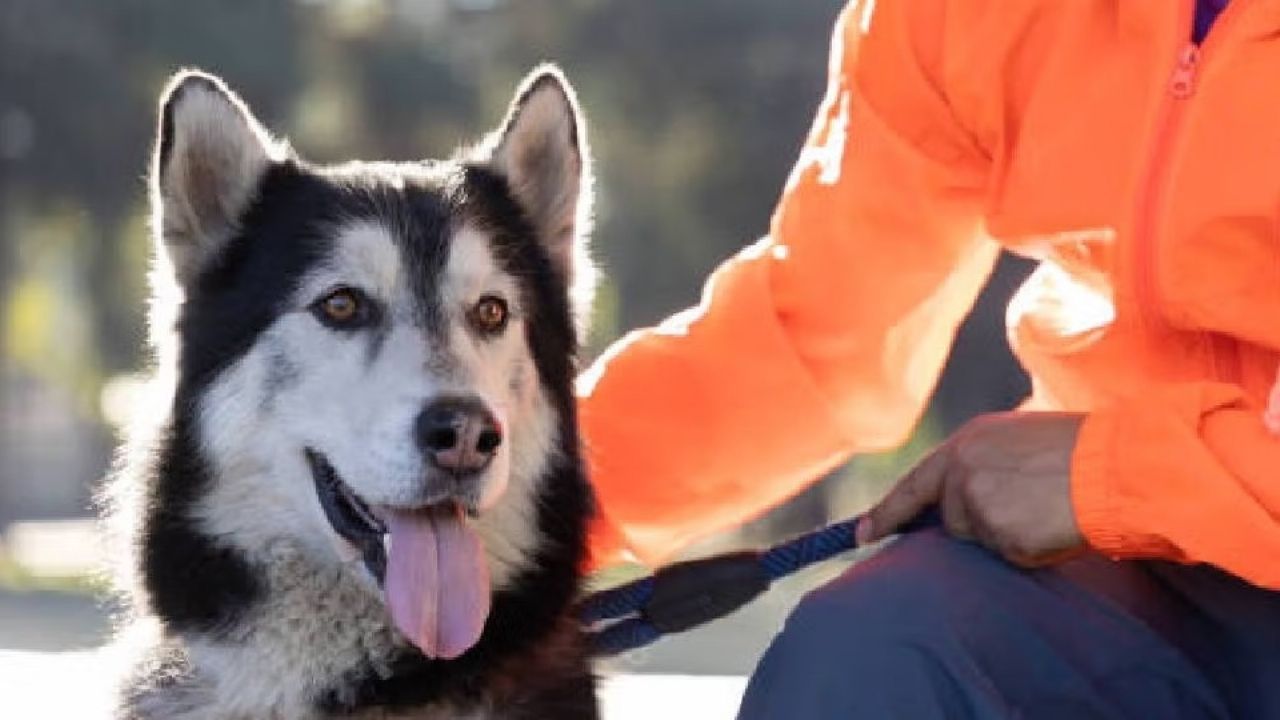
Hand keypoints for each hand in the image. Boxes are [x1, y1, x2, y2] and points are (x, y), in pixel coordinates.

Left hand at [857, 412, 1086, 566]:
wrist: (1116, 465)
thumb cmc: (1080, 451)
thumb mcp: (1020, 440)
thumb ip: (984, 464)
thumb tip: (960, 496)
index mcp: (967, 442)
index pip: (914, 483)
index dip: (887, 512)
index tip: (861, 534)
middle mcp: (962, 471)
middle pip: (950, 517)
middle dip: (975, 525)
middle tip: (1017, 514)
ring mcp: (977, 504)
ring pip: (980, 539)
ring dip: (1008, 534)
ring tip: (1047, 508)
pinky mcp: (999, 535)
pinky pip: (1009, 555)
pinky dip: (1030, 549)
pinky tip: (1054, 524)